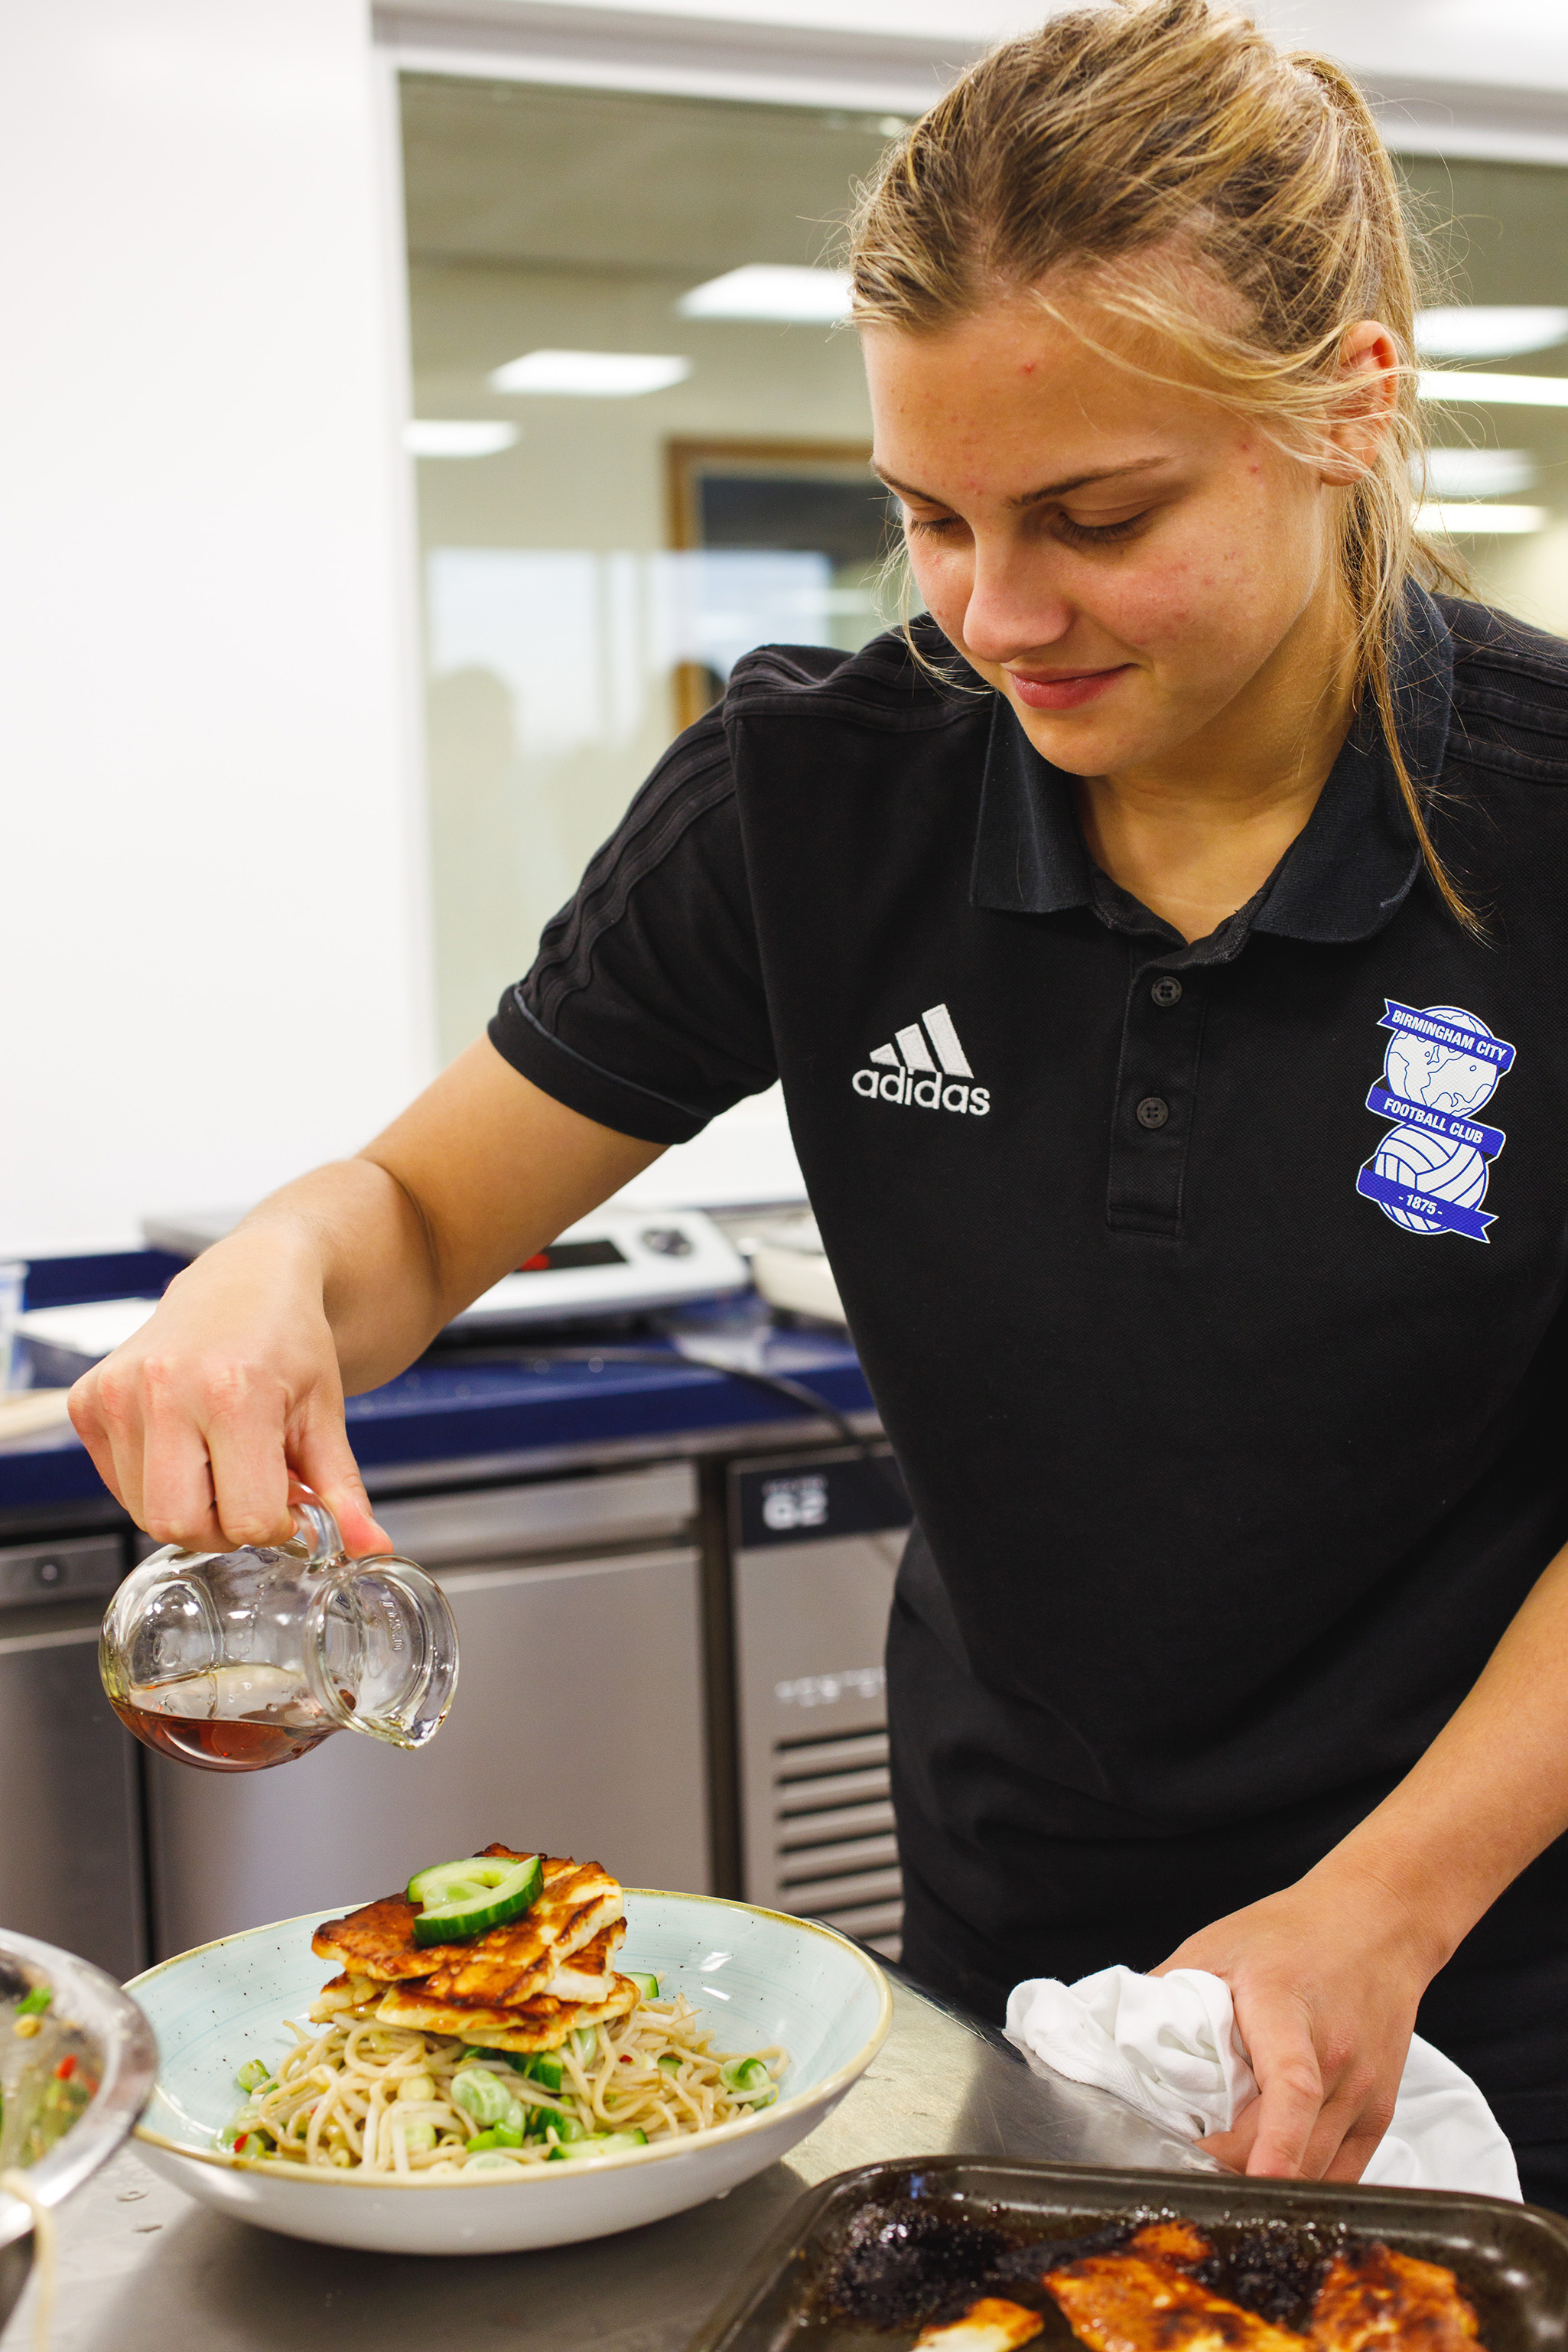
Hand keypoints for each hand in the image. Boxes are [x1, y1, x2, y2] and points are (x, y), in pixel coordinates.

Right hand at [68, 1229, 388, 1557]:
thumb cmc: (288, 1340)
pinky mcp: (88, 1399)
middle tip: (250, 1490)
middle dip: (222, 1527)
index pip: (245, 1519)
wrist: (245, 1280)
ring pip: (144, 1512)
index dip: (274, 1524)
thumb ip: (342, 1489)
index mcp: (233, 1394)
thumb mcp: (324, 1413)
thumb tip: (371, 1547)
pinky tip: (185, 1445)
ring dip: (188, 1506)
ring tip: (220, 1461)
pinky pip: (117, 1483)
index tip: (288, 1499)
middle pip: (178, 1525)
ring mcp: (117, 1394)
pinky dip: (153, 1483)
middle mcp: (164, 1390)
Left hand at [1151, 1857, 1446, 2180]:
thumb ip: (1166, 1996)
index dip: (1276, 2144)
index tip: (1255, 2181)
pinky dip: (1302, 2180)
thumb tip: (1113, 2040)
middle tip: (1187, 2158)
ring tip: (1223, 2161)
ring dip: (1265, 2178)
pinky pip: (1342, 2174)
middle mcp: (1336, 2056)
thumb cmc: (1292, 1932)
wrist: (1375, 1922)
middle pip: (1288, 2145)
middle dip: (1232, 2166)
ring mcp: (1364, 2089)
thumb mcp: (1215, 1948)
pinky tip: (1270, 2167)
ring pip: (1314, 2170)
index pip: (1292, 2086)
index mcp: (1287, 2011)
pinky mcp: (1381, 2112)